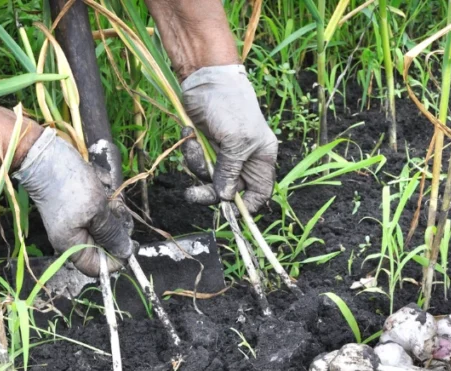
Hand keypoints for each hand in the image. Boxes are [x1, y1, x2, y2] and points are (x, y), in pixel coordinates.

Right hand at [14, 129, 133, 276]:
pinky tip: (103, 189)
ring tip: (108, 196)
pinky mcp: (78, 209)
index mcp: (71, 247)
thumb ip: (112, 234)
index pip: (97, 268)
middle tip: (117, 211)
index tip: (131, 243)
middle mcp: (72, 239)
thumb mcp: (96, 210)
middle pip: (103, 247)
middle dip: (115, 230)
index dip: (117, 260)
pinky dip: (105, 203)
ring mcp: (75, 224)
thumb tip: (126, 253)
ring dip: (112, 213)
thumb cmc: (69, 185)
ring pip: (104, 228)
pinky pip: (98, 214)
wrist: (45, 157)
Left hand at [180, 64, 277, 211]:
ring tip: (192, 145)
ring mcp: (224, 153)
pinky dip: (190, 152)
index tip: (229, 210)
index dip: (246, 205)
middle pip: (229, 190)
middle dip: (210, 191)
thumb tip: (226, 197)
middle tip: (192, 194)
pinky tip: (189, 135)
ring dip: (197, 165)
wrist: (206, 79)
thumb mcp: (236, 141)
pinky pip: (197, 163)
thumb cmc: (230, 105)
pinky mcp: (207, 147)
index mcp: (261, 157)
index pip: (259, 192)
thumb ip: (231, 171)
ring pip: (210, 178)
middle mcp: (245, 158)